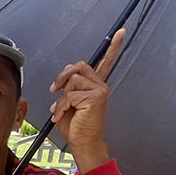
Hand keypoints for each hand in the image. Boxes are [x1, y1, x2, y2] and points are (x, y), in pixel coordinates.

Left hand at [49, 28, 124, 173]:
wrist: (82, 143)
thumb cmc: (75, 125)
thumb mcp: (68, 102)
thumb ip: (69, 86)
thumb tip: (67, 72)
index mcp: (96, 85)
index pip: (105, 62)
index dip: (113, 46)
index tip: (121, 31)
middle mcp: (101, 85)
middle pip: (79, 66)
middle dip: (63, 76)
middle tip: (54, 89)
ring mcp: (100, 90)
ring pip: (73, 80)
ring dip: (61, 96)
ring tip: (59, 110)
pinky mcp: (95, 98)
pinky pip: (69, 94)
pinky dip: (60, 106)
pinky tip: (60, 115)